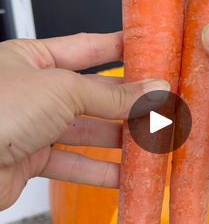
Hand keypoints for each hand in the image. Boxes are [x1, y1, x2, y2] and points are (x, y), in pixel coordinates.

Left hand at [0, 33, 167, 210]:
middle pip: (92, 94)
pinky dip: (99, 171)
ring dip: (119, 140)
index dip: (120, 48)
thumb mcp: (61, 90)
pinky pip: (72, 164)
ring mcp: (33, 126)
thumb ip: (110, 95)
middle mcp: (34, 90)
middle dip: (128, 102)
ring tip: (152, 142)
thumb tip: (152, 89)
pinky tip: (125, 176)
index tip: (151, 50)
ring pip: (86, 131)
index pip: (88, 48)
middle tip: (162, 105)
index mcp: (33, 58)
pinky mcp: (31, 160)